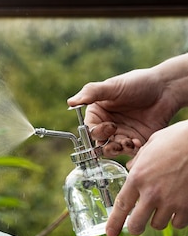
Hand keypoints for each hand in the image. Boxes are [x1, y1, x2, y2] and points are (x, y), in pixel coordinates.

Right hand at [68, 59, 187, 157]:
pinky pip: (130, 153)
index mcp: (98, 113)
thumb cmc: (138, 83)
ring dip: (120, 149)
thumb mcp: (113, 86)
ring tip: (132, 142)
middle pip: (100, 144)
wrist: (165, 89)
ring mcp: (122, 135)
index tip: (110, 127)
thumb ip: (92, 93)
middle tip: (119, 143)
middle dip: (108, 146)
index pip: (90, 129)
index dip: (97, 132)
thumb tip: (70, 102)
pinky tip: (140, 143)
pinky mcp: (136, 142)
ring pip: (114, 150)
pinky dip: (133, 151)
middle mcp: (108, 126)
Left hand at [105, 121, 187, 235]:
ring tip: (163, 206)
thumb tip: (130, 167)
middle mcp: (151, 193)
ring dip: (159, 219)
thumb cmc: (177, 139)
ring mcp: (170, 202)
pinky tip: (178, 206)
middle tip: (137, 225)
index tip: (110, 233)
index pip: (121, 206)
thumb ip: (138, 161)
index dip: (114, 223)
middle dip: (135, 227)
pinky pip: (178, 223)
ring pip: (158, 225)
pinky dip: (177, 218)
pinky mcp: (187, 206)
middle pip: (137, 225)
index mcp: (138, 177)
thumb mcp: (151, 145)